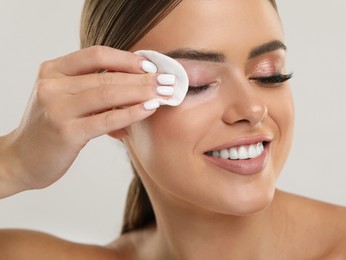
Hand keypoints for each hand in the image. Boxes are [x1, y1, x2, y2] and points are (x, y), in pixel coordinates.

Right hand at [0, 46, 165, 197]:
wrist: (22, 159)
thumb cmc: (51, 127)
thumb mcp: (65, 98)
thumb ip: (92, 87)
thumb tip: (137, 81)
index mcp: (52, 70)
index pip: (96, 55)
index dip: (127, 59)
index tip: (151, 65)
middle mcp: (52, 86)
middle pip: (106, 75)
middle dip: (142, 78)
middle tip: (167, 81)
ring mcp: (57, 109)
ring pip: (107, 94)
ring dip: (141, 93)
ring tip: (164, 94)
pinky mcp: (66, 133)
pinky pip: (106, 119)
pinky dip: (131, 112)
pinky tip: (149, 109)